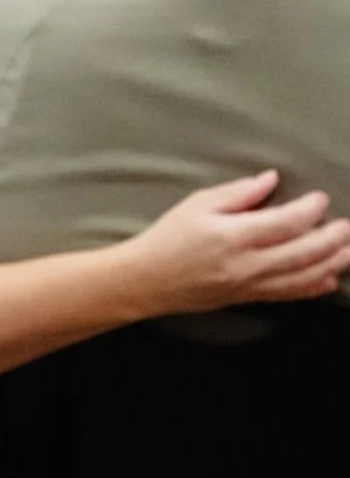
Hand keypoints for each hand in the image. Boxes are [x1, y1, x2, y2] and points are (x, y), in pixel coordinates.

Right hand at [122, 171, 349, 312]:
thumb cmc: (169, 237)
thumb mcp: (196, 205)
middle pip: (304, 252)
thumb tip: (270, 179)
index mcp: (233, 235)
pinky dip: (314, 287)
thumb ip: (237, 193)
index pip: (285, 223)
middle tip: (346, 226)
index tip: (321, 198)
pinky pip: (290, 294)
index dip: (309, 210)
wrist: (148, 280)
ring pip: (304, 277)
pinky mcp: (250, 298)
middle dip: (332, 238)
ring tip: (349, 250)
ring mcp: (251, 285)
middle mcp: (247, 263)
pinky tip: (329, 278)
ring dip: (332, 263)